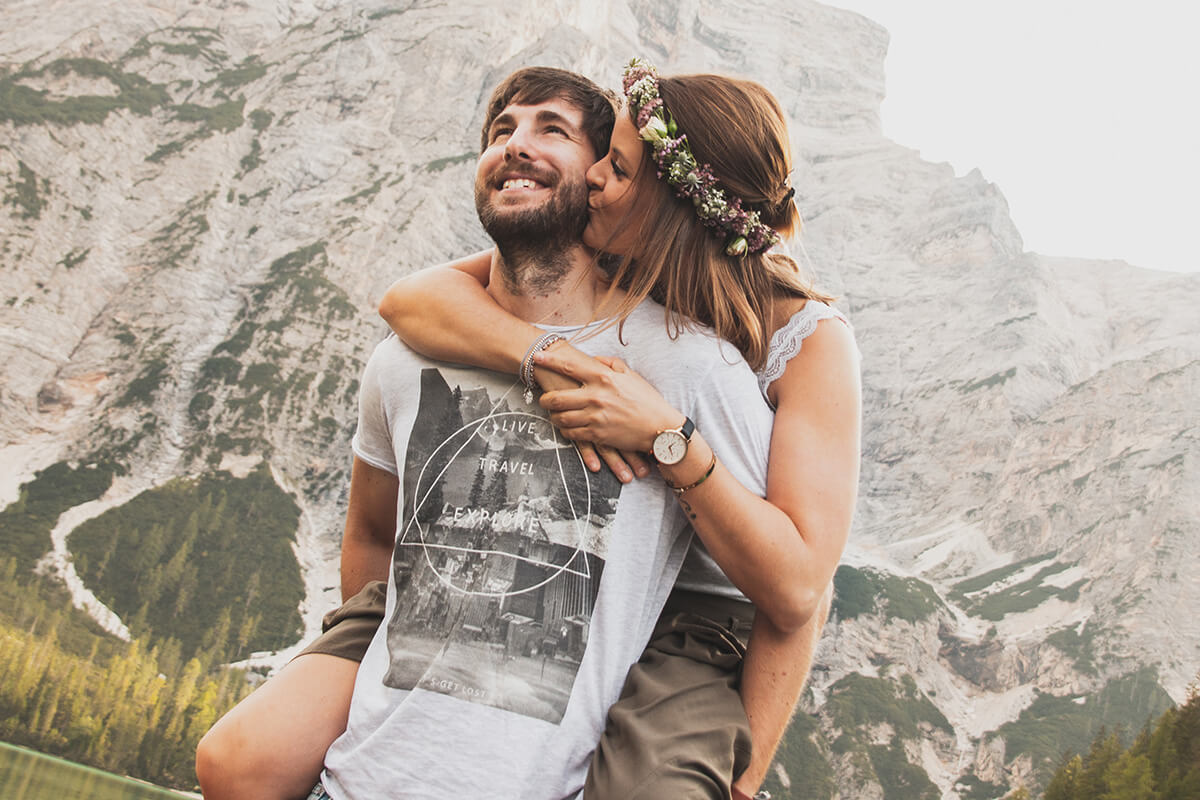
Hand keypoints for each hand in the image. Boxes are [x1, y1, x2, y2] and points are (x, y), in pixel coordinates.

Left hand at [534, 350, 682, 454]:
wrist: (660, 428)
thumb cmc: (647, 400)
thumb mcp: (631, 375)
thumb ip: (610, 364)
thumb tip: (593, 359)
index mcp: (603, 378)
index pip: (569, 367)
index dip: (549, 361)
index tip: (536, 357)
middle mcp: (596, 396)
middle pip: (556, 397)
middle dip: (545, 398)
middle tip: (544, 398)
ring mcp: (595, 417)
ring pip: (560, 418)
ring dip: (554, 416)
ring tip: (555, 414)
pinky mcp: (597, 435)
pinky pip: (571, 434)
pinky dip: (566, 430)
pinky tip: (568, 427)